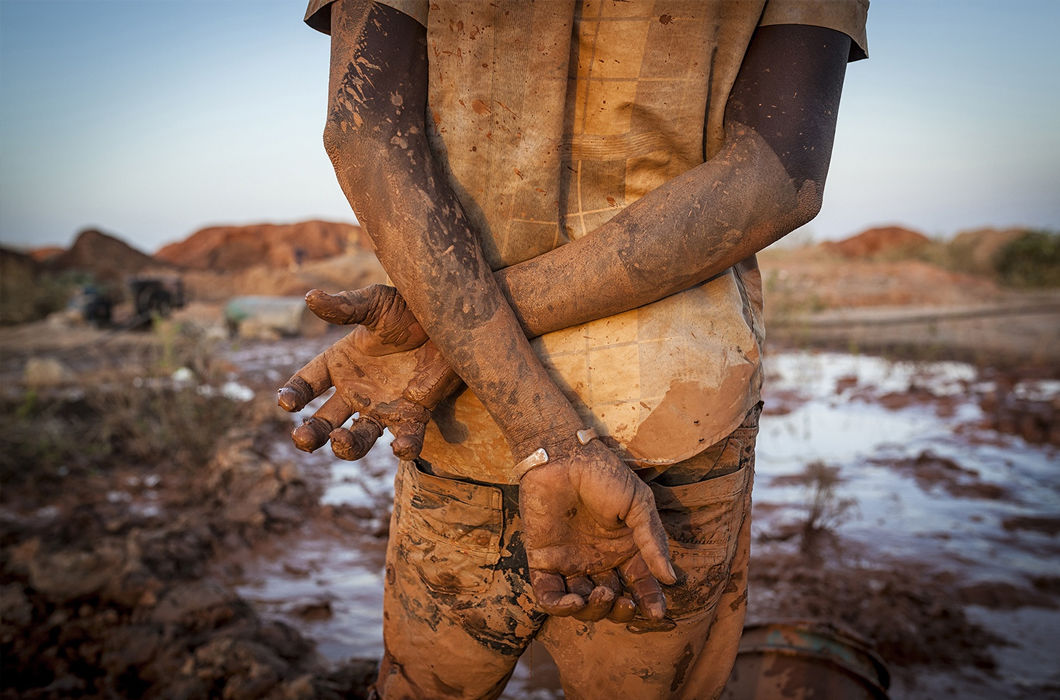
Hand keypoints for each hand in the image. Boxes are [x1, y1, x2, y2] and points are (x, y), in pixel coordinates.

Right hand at [277, 286, 460, 459]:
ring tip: (339, 441)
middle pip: (324, 420)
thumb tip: (310, 297)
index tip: (287, 404)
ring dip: (346, 447)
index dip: (294, 394)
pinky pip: (407, 438)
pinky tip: (399, 446)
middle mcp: (356, 390)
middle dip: (310, 433)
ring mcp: (383, 406)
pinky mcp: (413, 415)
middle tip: (302, 439)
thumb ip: (346, 307)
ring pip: (358, 438)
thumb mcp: (375, 303)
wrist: (447, 321)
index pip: (307, 382)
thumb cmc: (407, 309)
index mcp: (339, 363)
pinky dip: (404, 446)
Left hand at [519, 439, 675, 622]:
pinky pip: (548, 595)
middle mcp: (597, 559)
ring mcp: (570, 561)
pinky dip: (560, 607)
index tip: (657, 613)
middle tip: (624, 602)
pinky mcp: (542, 560)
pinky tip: (575, 601)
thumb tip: (670, 577)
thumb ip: (652, 541)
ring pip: (581, 604)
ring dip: (594, 611)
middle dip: (620, 610)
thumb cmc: (603, 474)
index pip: (639, 584)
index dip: (649, 601)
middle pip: (611, 601)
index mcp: (623, 548)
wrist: (563, 455)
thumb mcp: (638, 504)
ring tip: (602, 595)